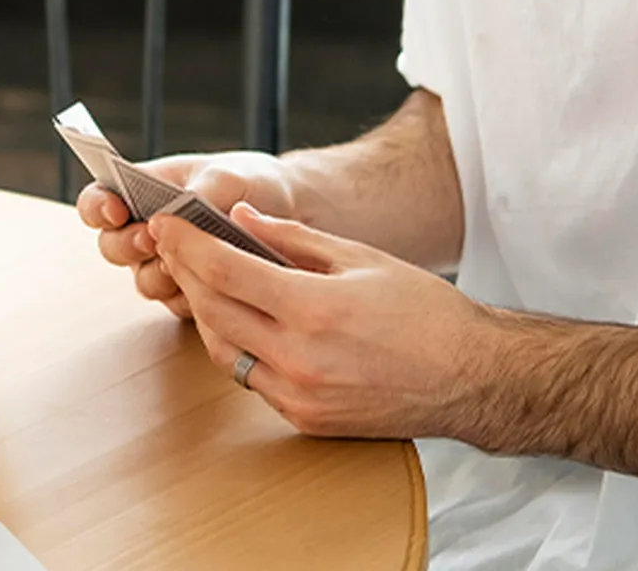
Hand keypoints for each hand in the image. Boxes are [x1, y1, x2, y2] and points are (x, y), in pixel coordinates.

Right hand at [76, 151, 302, 318]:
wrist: (284, 210)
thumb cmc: (247, 182)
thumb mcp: (229, 175)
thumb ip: (205, 187)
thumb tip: (189, 203)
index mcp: (139, 193)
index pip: (97, 202)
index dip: (97, 208)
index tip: (117, 209)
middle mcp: (143, 231)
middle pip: (112, 247)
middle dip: (128, 245)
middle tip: (152, 239)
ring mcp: (163, 266)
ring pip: (143, 281)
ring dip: (160, 274)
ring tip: (186, 262)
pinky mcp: (188, 294)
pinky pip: (178, 304)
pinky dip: (193, 295)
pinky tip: (214, 284)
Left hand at [150, 202, 494, 439]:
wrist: (472, 380)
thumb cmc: (425, 312)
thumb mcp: (361, 258)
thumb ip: (293, 238)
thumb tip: (238, 216)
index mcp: (314, 309)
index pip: (224, 270)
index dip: (186, 243)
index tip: (165, 223)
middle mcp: (300, 358)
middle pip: (212, 311)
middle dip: (184, 272)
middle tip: (171, 245)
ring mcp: (300, 395)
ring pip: (224, 351)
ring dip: (205, 314)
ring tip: (199, 280)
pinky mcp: (305, 421)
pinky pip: (251, 380)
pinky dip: (237, 347)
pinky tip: (238, 322)